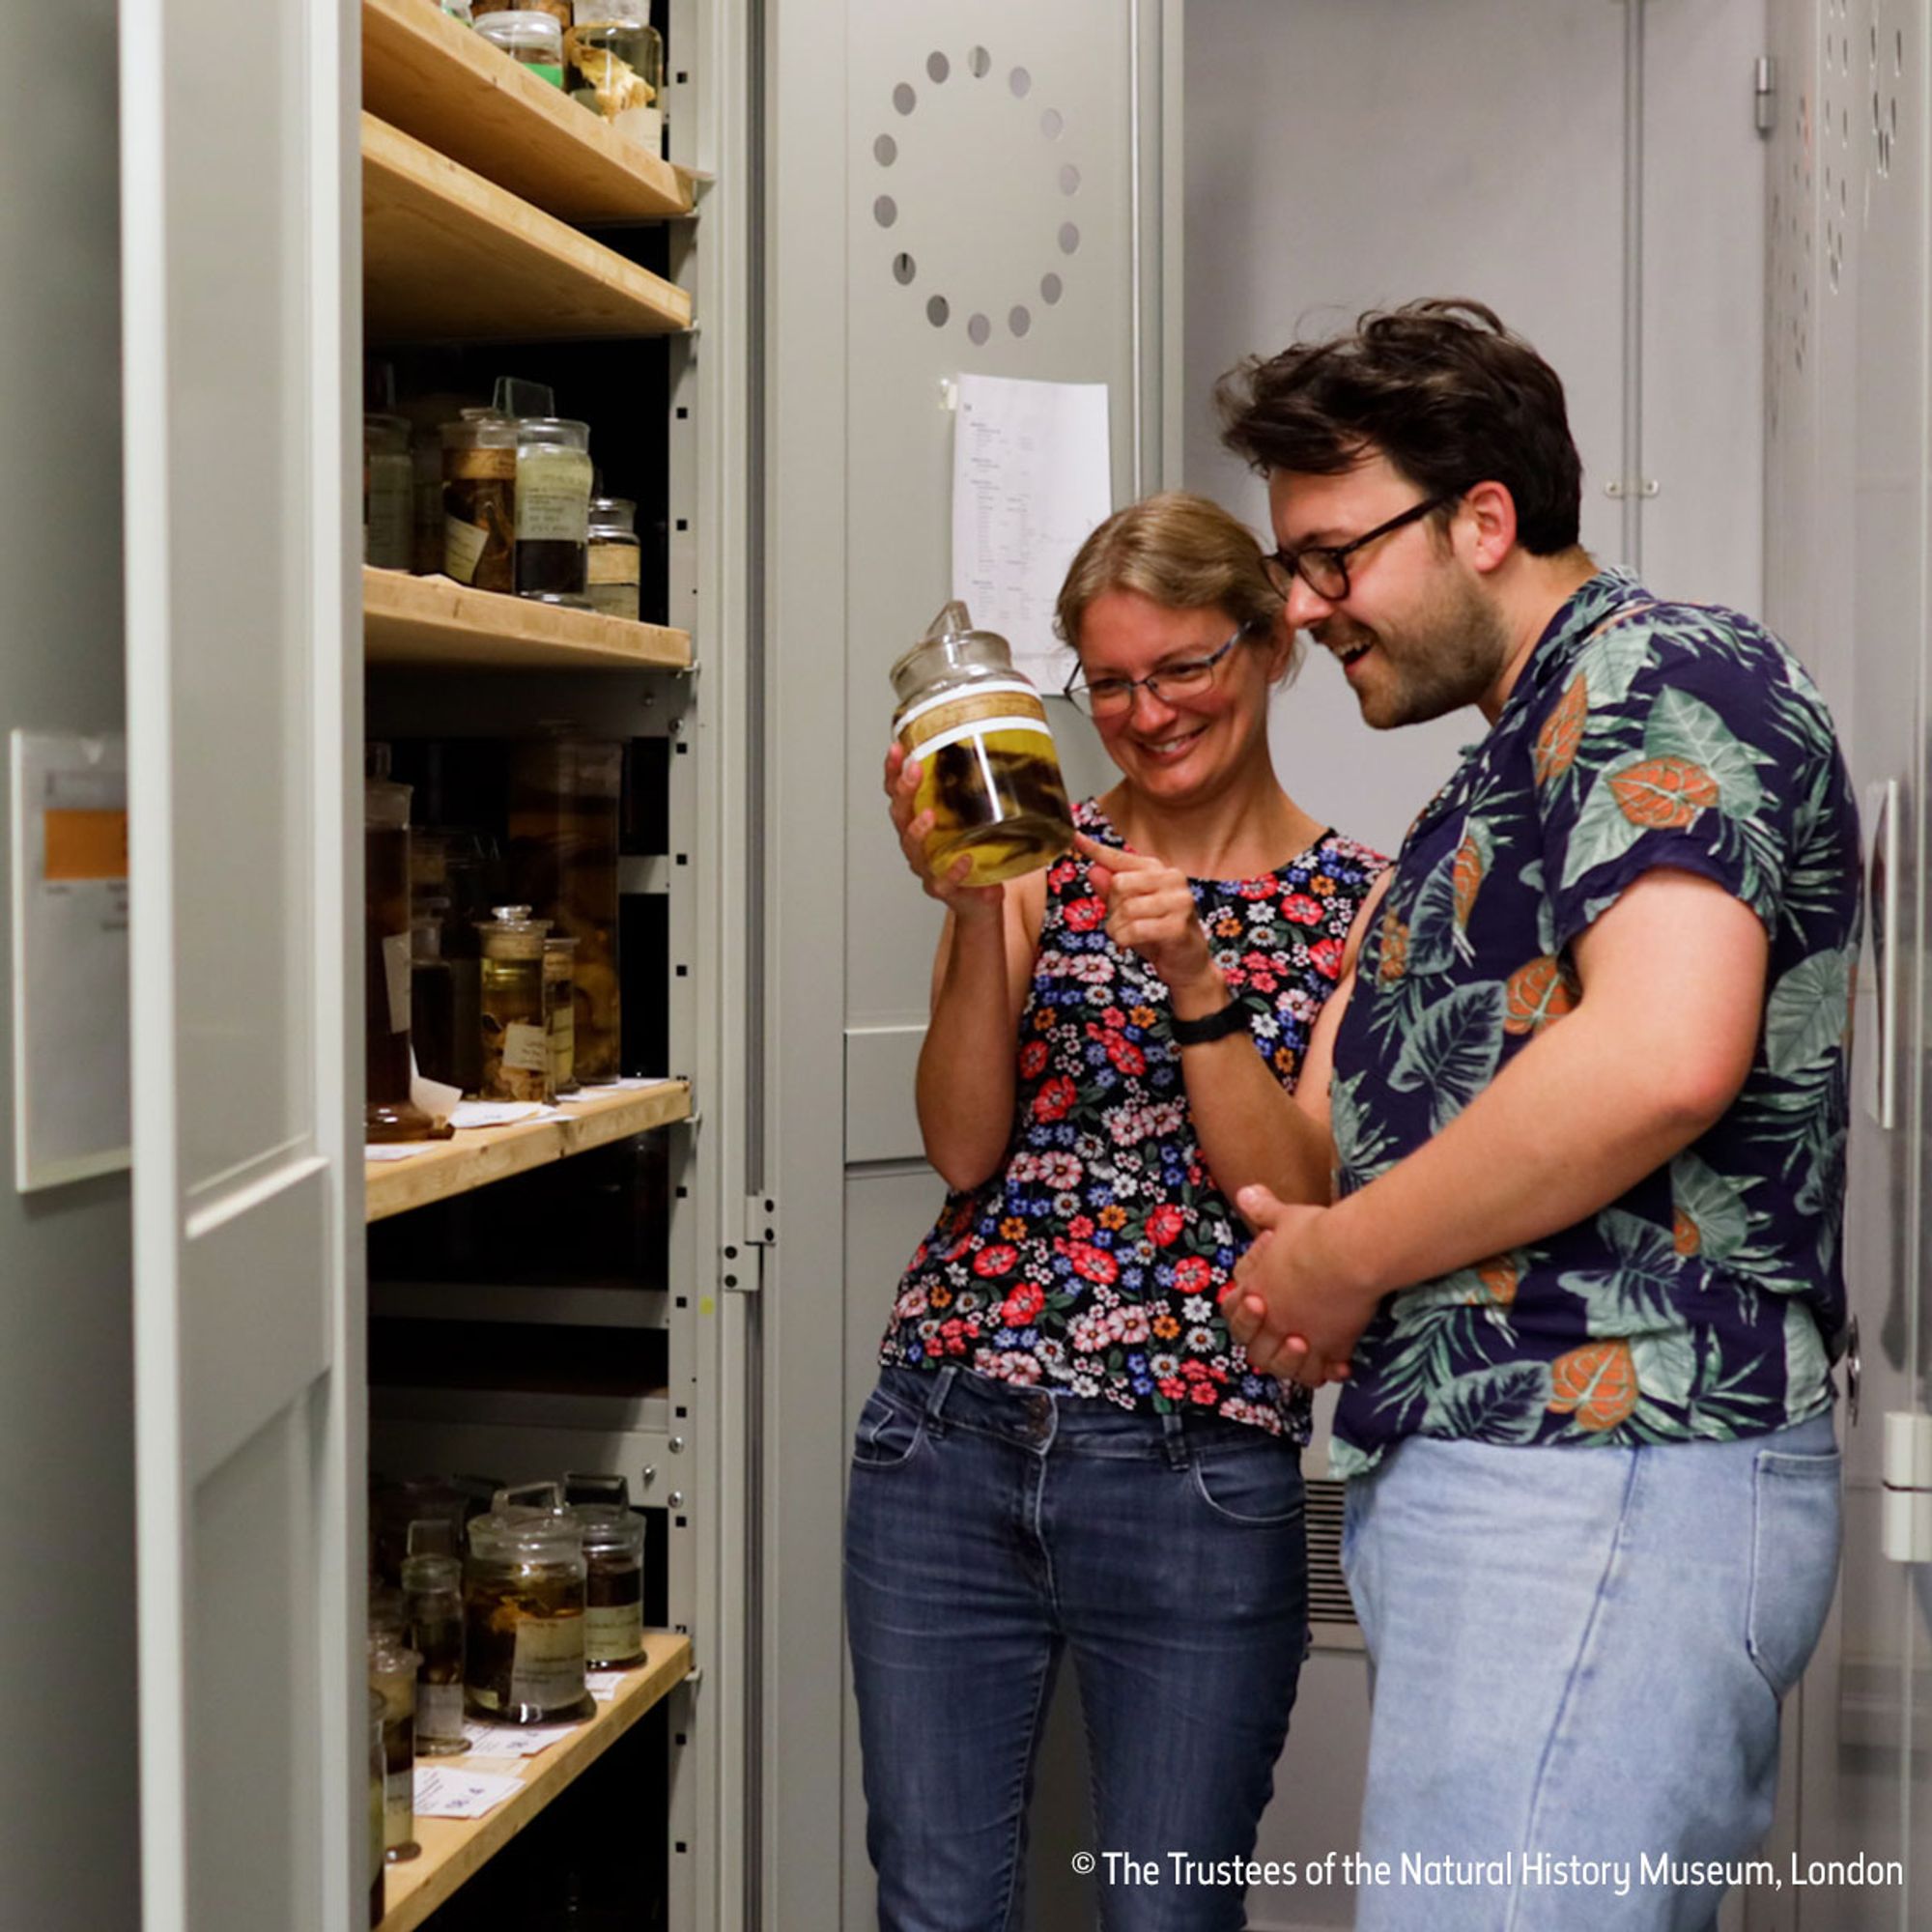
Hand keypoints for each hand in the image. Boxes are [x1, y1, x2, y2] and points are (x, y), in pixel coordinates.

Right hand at [884, 743, 1003, 919]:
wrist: (980, 898)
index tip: (897, 747)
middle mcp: (916, 842)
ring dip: (918, 830)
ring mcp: (927, 866)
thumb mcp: (975, 818)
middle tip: (914, 771)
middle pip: (900, 814)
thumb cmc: (974, 854)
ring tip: (929, 814)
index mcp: (919, 820)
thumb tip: (1005, 752)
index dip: (893, 770)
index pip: (897, 791)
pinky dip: (954, 870)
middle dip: (904, 791)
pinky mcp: (944, 889)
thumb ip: (980, 790)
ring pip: (912, 847)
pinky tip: (965, 860)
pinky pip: (944, 881)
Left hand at [1073, 833, 1217, 995]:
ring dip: (1118, 929)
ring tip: (1130, 935)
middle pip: (1119, 885)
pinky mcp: (1178, 925)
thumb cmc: (1155, 933)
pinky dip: (1126, 939)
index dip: (1096, 849)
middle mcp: (1172, 878)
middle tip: (1125, 923)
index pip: (1120, 858)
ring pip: (1125, 909)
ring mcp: (1179, 901)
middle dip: (1113, 910)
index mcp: (1158, 869)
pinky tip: (1135, 943)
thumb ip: (1110, 891)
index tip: (1074, 836)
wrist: (1187, 963)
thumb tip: (1093, 870)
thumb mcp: (1128, 910)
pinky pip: (1135, 929)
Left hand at [1220, 1185, 1377, 1386]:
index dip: (1242, 1310)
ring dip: (1292, 1363)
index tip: (1259, 1299)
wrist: (1349, 1252)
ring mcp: (1302, 1337)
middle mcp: (1274, 1319)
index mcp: (1256, 1289)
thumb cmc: (1315, 1233)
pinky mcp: (1332, 1346)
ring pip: (1286, 1368)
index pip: (1232, 1310)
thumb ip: (1265, 1210)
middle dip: (1265, 1344)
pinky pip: (1324, 1373)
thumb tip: (1246, 1193)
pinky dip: (1328, 1372)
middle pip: (1256, 1350)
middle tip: (1286, 1329)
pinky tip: (1338, 1365)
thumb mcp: (1286, 1217)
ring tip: (1307, 1345)